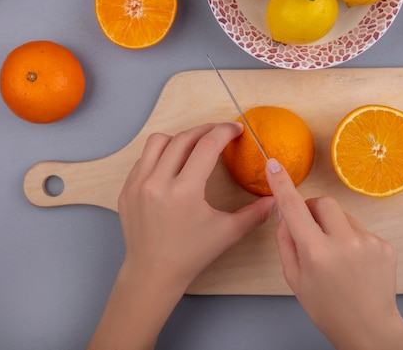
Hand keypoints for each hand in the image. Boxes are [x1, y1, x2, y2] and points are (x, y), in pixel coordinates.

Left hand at [87, 123, 273, 349]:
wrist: (152, 273)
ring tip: (195, 145)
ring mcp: (137, 185)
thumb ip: (255, 214)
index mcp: (184, 192)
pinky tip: (174, 164)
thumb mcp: (227, 233)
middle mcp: (157, 183)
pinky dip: (161, 154)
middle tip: (221, 132)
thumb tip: (276, 199)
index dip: (225, 132)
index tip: (236, 129)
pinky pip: (143, 159)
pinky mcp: (126, 189)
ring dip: (180, 138)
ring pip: (158, 142)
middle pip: (184, 138)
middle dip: (206, 130)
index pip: (207, 146)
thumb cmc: (191, 254)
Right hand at [265, 158, 402, 349]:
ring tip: (337, 257)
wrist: (368, 328)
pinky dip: (352, 239)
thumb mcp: (294, 279)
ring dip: (334, 227)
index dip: (282, 184)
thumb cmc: (327, 308)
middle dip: (313, 210)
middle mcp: (344, 242)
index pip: (294, 208)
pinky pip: (361, 229)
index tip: (274, 165)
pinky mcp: (384, 245)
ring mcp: (368, 242)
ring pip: (343, 216)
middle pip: (323, 203)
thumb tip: (286, 214)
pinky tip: (354, 263)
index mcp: (316, 253)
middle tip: (311, 231)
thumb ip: (286, 242)